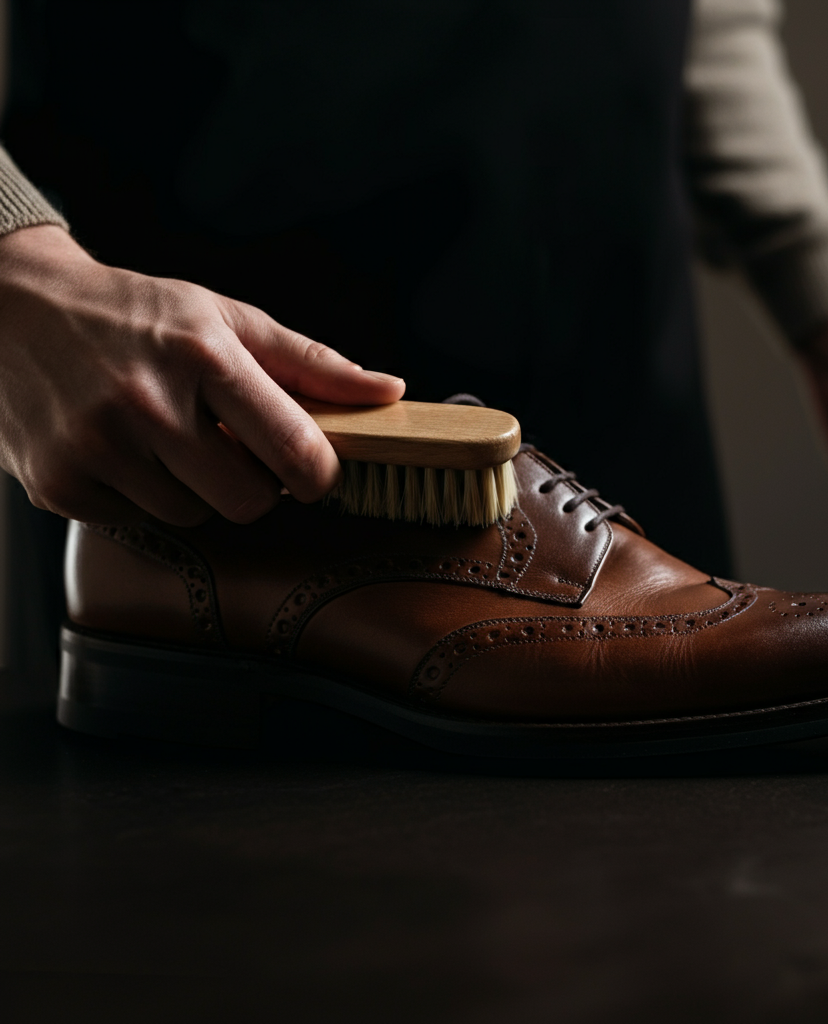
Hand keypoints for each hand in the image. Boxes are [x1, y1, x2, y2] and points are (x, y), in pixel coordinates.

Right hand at [0, 225, 404, 524]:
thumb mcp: (226, 319)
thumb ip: (312, 363)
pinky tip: (123, 452)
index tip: (313, 469)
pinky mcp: (58, 485)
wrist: (10, 309)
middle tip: (229, 447)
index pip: (295, 450)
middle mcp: (145, 403)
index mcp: (202, 354)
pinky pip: (138, 523)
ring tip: (166, 438)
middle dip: (254, 485)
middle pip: (249, 503)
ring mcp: (95, 448)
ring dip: (194, 490)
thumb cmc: (136, 314)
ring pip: (193, 517)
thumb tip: (391, 392)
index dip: (318, 473)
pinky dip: (142, 497)